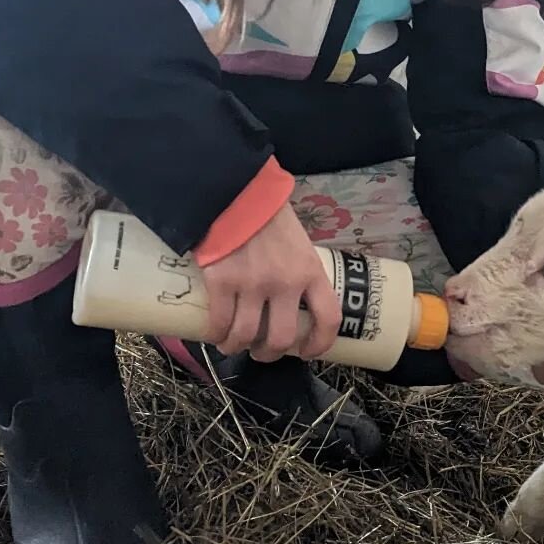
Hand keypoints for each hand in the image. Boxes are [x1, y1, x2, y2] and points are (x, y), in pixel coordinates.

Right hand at [198, 206, 341, 362]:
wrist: (236, 189)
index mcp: (310, 270)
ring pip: (245, 336)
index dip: (320, 343)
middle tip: (260, 350)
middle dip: (268, 353)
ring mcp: (252, 284)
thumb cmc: (268, 213)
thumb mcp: (298, 241)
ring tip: (231, 343)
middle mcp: (284, 282)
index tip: (307, 351)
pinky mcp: (222, 281)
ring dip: (237, 346)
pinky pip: (219, 323)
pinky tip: (214, 332)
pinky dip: (215, 334)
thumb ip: (298, 269)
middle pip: (280, 338)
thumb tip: (293, 299)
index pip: (329, 317)